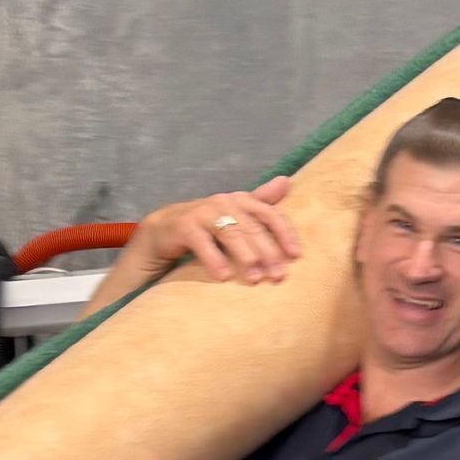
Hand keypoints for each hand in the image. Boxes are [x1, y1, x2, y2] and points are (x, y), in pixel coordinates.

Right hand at [136, 175, 299, 285]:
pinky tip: (224, 277)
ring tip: (255, 279)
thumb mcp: (236, 216)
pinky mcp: (184, 225)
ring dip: (245, 257)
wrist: (164, 230)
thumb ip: (261, 203)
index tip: (295, 256)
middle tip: (277, 276)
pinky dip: (213, 259)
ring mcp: (203, 212)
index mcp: (241, 200)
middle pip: (252, 227)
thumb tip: (286, 181)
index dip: (284, 234)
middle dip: (268, 252)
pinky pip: (202, 243)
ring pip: (231, 232)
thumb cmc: (207, 227)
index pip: (269, 214)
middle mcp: (224, 202)